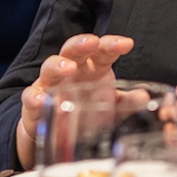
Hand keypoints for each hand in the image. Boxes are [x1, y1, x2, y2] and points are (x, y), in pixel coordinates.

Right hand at [14, 34, 134, 167]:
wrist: (58, 133)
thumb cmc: (87, 110)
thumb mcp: (111, 107)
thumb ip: (127, 102)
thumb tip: (145, 97)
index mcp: (92, 68)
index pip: (102, 51)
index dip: (113, 44)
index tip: (127, 44)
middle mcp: (71, 71)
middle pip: (73, 49)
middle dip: (82, 44)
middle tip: (92, 43)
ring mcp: (50, 84)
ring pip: (50, 67)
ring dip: (58, 65)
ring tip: (68, 68)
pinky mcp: (34, 103)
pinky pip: (31, 96)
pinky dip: (34, 98)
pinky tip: (41, 100)